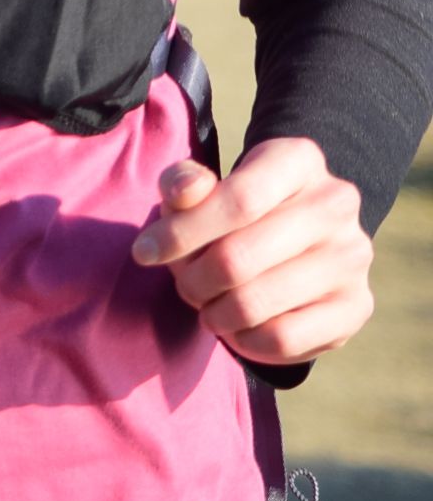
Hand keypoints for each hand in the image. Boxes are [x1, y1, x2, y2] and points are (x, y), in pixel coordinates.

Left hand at [132, 137, 373, 367]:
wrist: (298, 237)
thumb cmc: (233, 208)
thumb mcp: (203, 185)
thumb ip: (183, 184)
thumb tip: (183, 193)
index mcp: (298, 160)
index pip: (237, 200)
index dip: (182, 233)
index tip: (144, 253)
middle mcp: (336, 204)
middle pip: (237, 258)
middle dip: (191, 279)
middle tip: (184, 284)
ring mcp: (352, 257)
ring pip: (255, 303)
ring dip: (213, 313)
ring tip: (207, 304)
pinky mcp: (356, 306)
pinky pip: (282, 339)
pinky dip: (244, 340)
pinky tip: (235, 326)